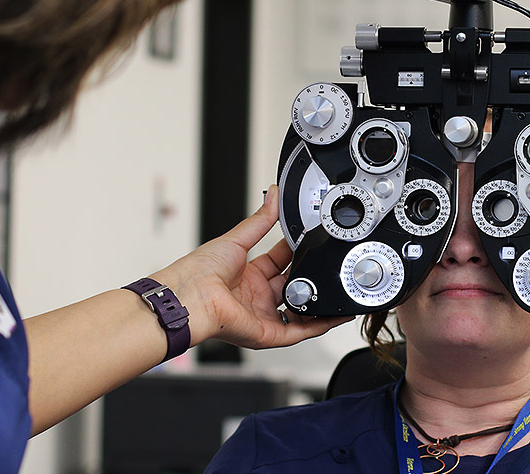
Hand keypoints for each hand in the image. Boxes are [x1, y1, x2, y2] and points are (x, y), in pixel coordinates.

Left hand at [151, 185, 351, 348]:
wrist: (189, 296)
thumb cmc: (199, 272)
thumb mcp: (237, 239)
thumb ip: (260, 220)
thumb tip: (273, 196)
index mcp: (248, 275)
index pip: (281, 262)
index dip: (298, 253)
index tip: (313, 240)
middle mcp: (257, 296)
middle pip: (293, 285)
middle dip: (312, 275)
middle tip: (329, 262)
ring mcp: (263, 315)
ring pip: (301, 311)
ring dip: (321, 303)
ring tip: (339, 290)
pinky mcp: (267, 333)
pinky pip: (299, 331)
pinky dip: (319, 324)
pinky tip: (335, 314)